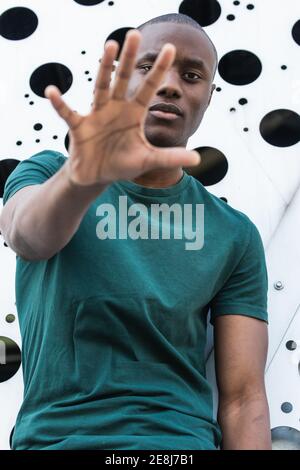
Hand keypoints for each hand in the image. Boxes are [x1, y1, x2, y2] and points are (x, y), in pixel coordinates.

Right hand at [44, 29, 200, 186]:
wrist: (98, 175)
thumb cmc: (122, 164)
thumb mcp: (148, 161)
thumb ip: (170, 157)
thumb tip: (197, 159)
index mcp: (133, 114)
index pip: (148, 89)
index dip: (159, 71)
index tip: (172, 49)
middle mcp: (116, 108)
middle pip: (123, 79)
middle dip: (129, 58)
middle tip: (135, 33)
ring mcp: (97, 115)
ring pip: (100, 87)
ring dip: (104, 68)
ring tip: (109, 46)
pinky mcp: (79, 126)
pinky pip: (68, 112)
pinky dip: (60, 104)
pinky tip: (52, 91)